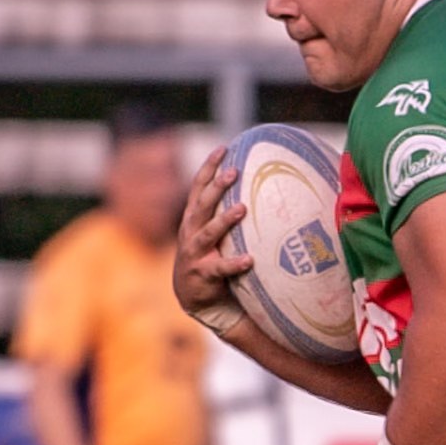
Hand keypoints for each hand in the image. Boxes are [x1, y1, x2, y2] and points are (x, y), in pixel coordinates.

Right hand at [172, 148, 254, 318]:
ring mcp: (195, 252)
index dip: (209, 167)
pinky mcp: (202, 273)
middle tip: (234, 172)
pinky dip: (234, 263)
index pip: (198, 187)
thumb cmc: (209, 256)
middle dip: (217, 187)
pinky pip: (220, 267)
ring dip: (225, 220)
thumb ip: (223, 212)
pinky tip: (250, 259)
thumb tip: (255, 188)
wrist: (193, 295)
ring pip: (209, 232)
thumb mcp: (211, 231)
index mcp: (193, 218)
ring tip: (242, 208)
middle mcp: (191, 231)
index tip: (223, 148)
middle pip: (203, 204)